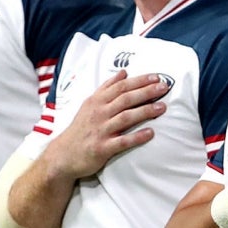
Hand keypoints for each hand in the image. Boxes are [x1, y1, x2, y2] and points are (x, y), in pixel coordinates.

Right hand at [44, 69, 169, 182]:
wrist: (63, 155)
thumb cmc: (80, 128)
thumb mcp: (90, 104)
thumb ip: (107, 88)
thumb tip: (123, 72)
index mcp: (97, 101)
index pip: (121, 86)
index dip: (139, 81)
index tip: (156, 77)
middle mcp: (99, 113)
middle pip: (125, 99)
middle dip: (146, 92)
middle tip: (164, 87)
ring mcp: (101, 130)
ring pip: (125, 117)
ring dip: (145, 111)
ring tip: (162, 107)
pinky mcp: (102, 148)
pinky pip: (122, 141)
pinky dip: (136, 137)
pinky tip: (150, 133)